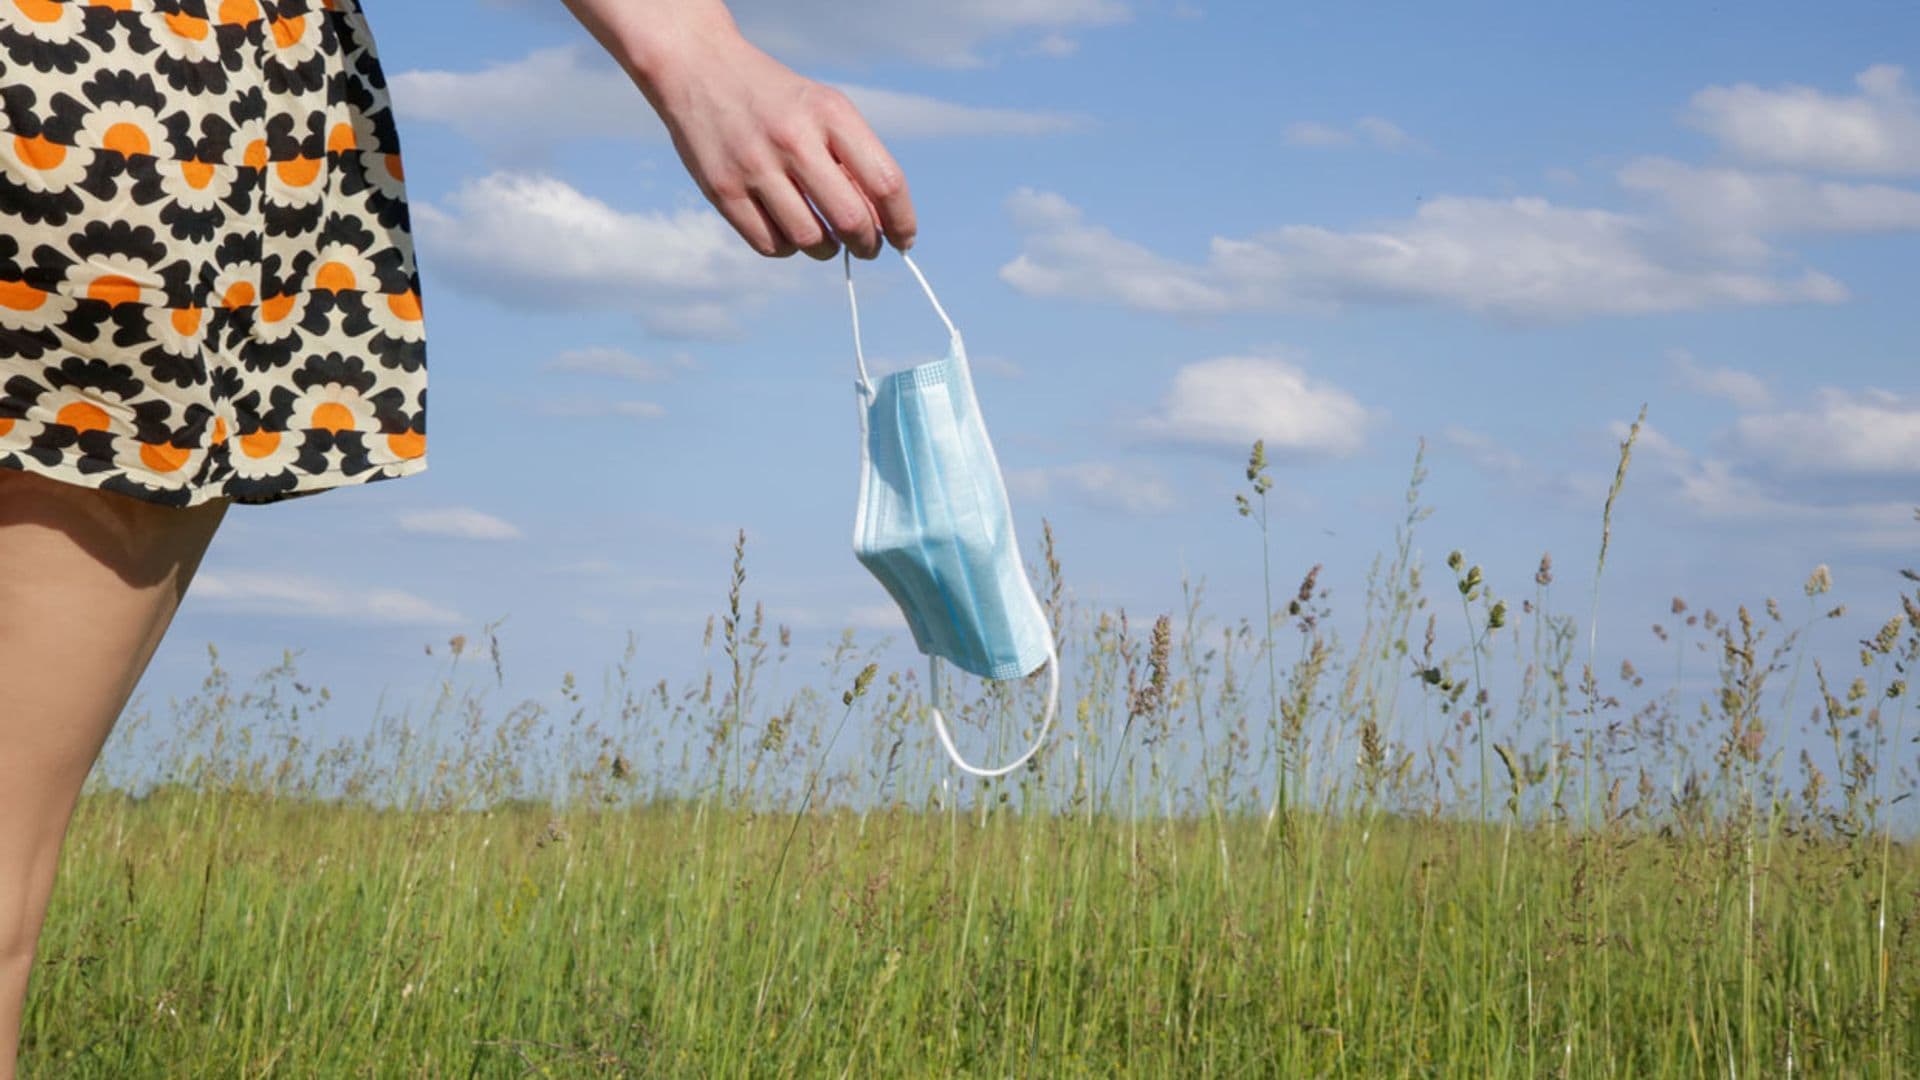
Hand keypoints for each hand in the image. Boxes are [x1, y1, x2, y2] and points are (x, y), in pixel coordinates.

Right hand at [562, 0, 915, 259]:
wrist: (701, 68)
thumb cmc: (779, 100)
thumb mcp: (824, 110)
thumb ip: (855, 161)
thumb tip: (883, 227)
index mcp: (830, 113)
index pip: (886, 182)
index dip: (902, 221)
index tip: (903, 240)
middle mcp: (794, 139)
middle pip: (851, 219)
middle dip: (867, 244)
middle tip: (866, 247)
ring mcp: (755, 166)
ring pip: (811, 239)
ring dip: (828, 249)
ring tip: (825, 237)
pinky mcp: (723, 190)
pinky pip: (771, 246)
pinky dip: (789, 248)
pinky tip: (789, 231)